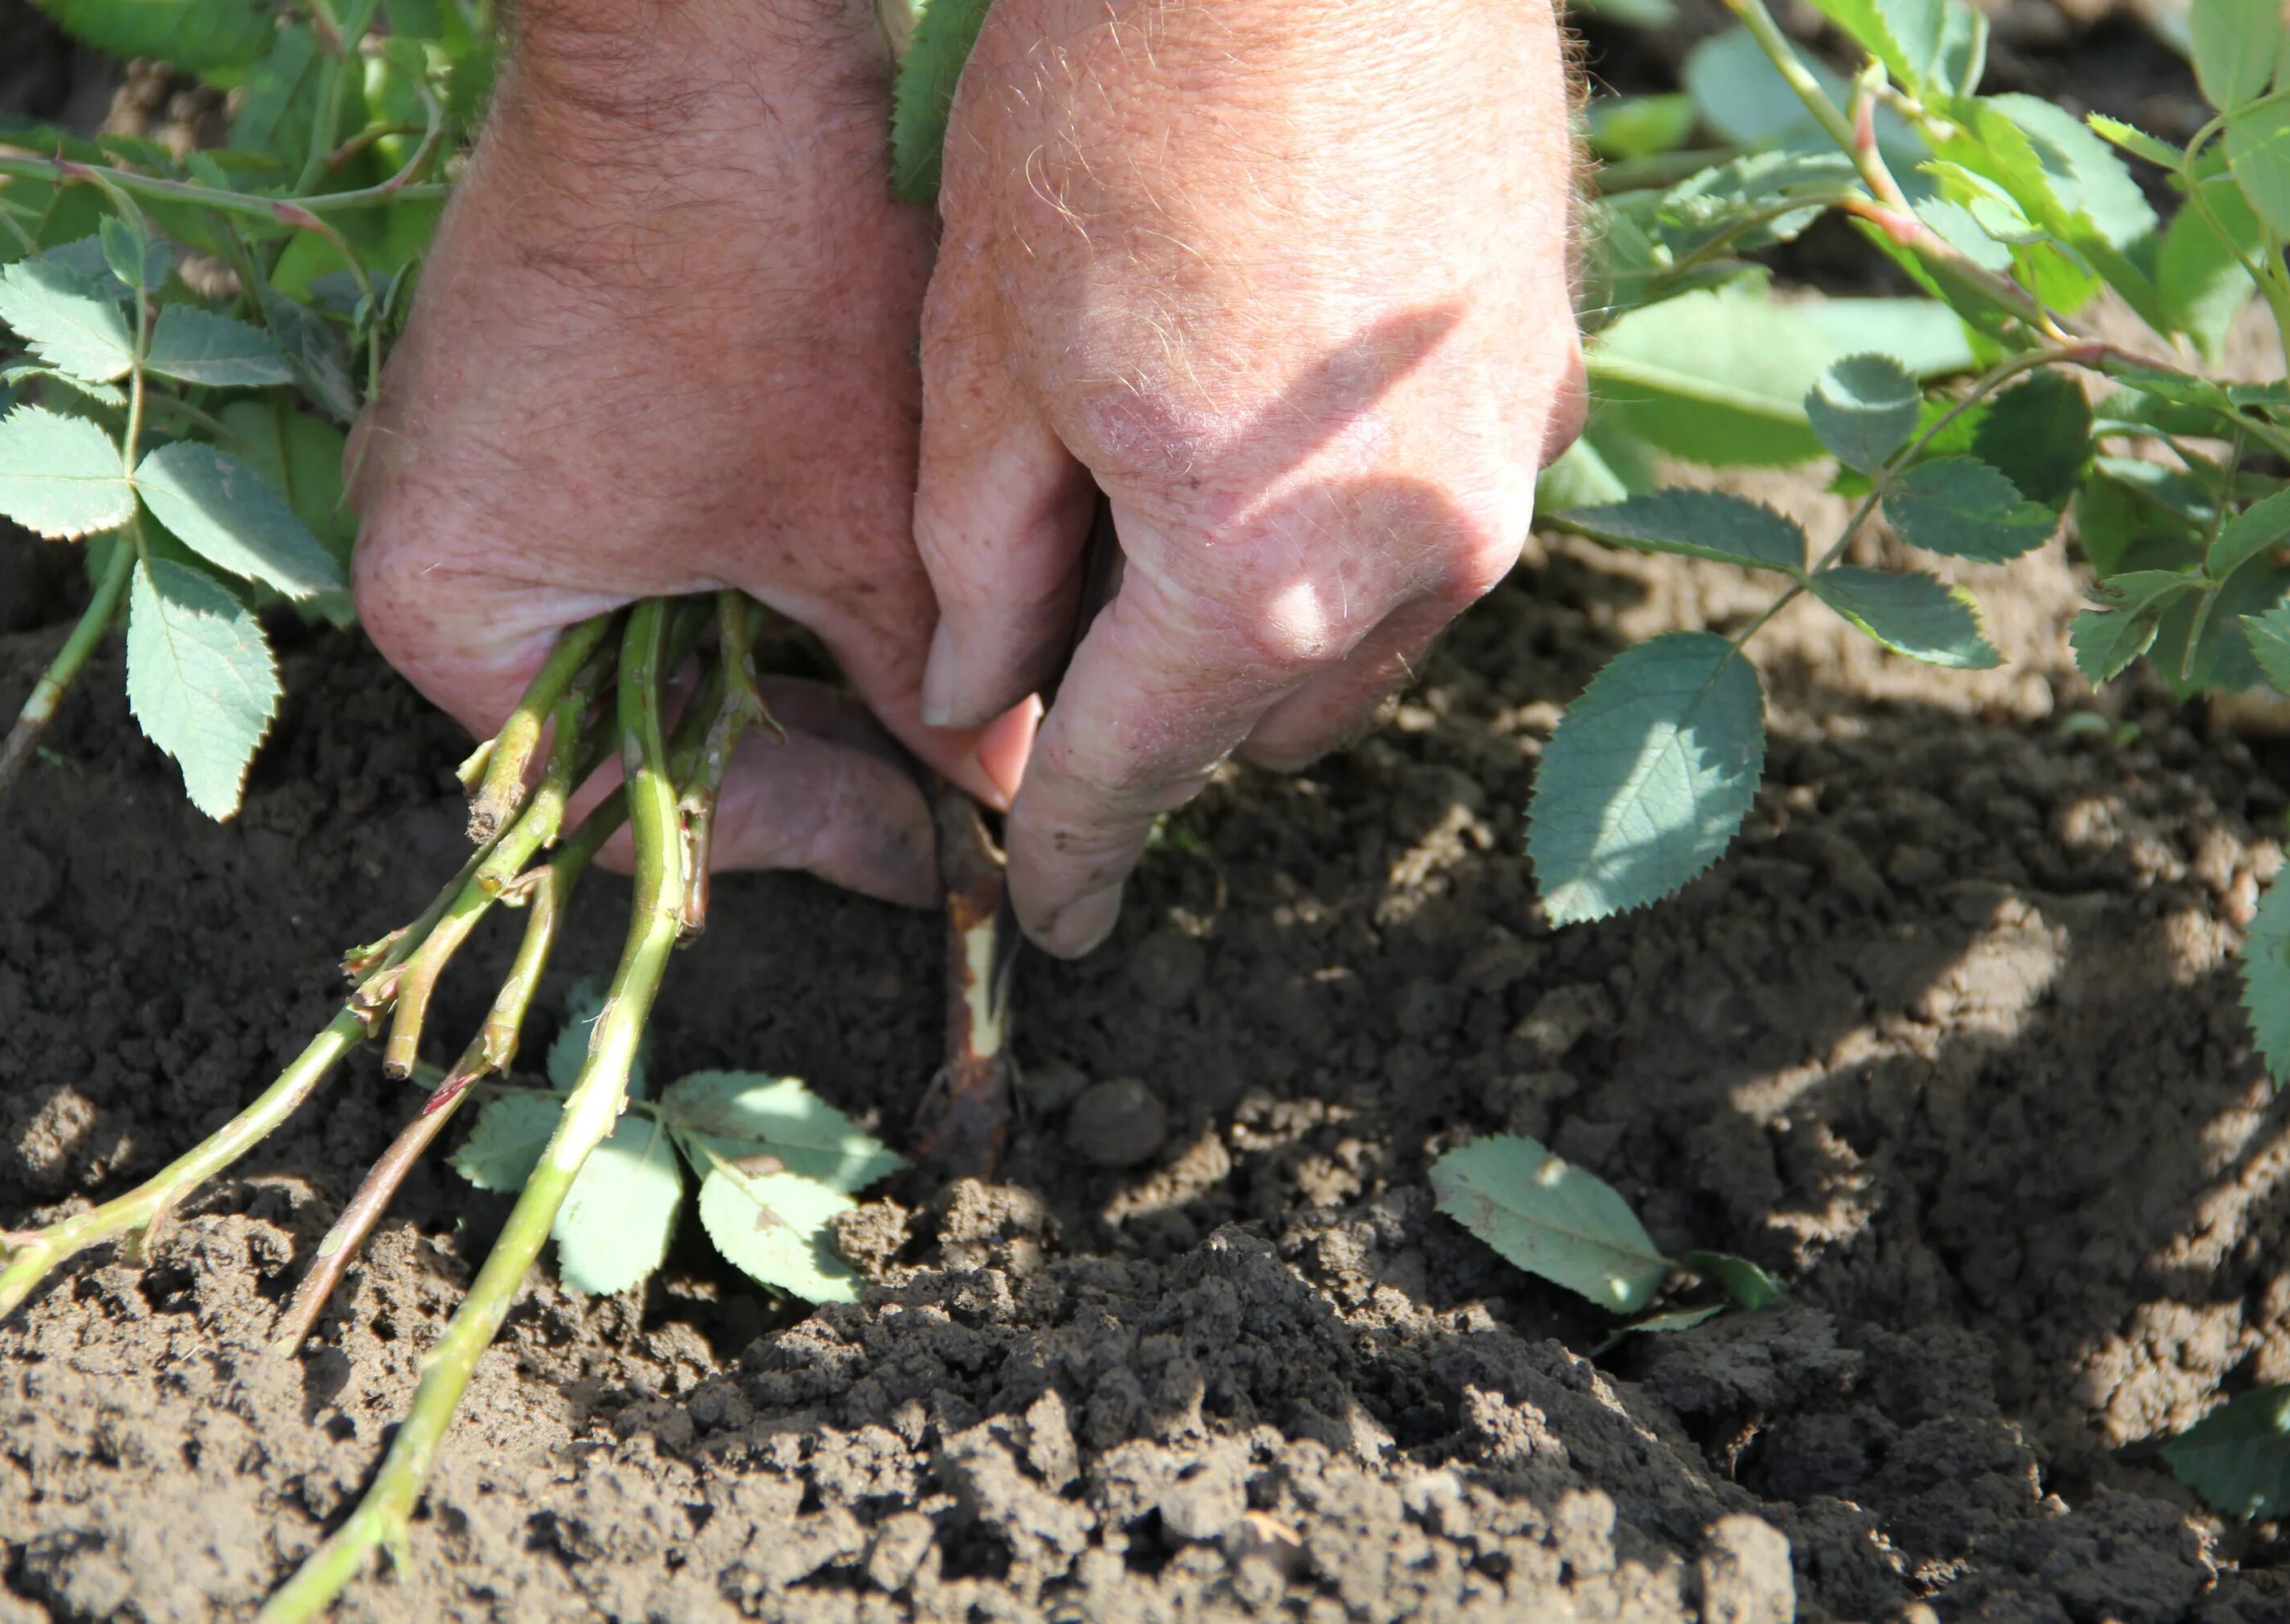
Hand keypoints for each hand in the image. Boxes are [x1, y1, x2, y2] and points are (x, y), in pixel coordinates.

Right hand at [350, 0, 1028, 906]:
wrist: (708, 32)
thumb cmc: (763, 278)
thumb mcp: (854, 521)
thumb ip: (919, 682)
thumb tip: (998, 793)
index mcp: (450, 609)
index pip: (618, 805)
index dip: (790, 837)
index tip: (923, 847)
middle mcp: (426, 542)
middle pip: (626, 728)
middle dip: (794, 754)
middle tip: (939, 782)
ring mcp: (468, 458)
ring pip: (643, 633)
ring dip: (779, 663)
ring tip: (922, 691)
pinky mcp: (528, 390)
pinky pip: (633, 537)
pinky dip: (745, 572)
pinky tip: (860, 582)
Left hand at [914, 0, 1585, 952]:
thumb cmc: (1114, 106)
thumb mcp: (983, 350)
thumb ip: (982, 563)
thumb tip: (979, 697)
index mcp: (1259, 579)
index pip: (1135, 773)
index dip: (1071, 855)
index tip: (1048, 919)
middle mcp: (1418, 556)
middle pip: (1260, 714)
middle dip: (1161, 704)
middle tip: (1065, 618)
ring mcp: (1510, 460)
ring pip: (1364, 625)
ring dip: (1266, 612)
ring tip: (1169, 486)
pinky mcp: (1549, 366)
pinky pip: (1436, 508)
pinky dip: (1348, 513)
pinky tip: (1275, 405)